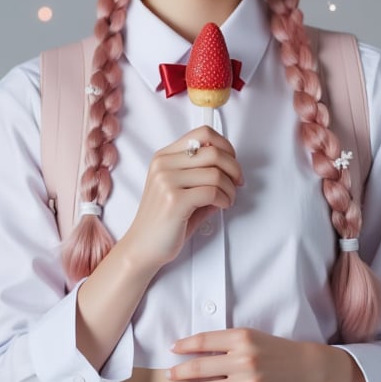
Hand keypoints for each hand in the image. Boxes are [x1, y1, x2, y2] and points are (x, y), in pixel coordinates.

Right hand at [125, 126, 243, 273]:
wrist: (143, 247)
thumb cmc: (165, 220)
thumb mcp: (181, 189)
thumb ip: (202, 175)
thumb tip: (232, 169)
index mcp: (164, 157)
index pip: (202, 133)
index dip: (225, 146)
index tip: (232, 163)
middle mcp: (163, 164)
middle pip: (213, 152)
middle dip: (234, 168)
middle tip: (237, 183)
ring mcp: (166, 181)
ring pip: (216, 173)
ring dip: (230, 188)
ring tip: (228, 199)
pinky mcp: (174, 200)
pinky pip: (212, 192)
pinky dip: (225, 199)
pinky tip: (222, 206)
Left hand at [167, 328, 325, 381]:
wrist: (306, 369)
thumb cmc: (275, 351)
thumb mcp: (251, 337)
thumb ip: (225, 342)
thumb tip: (190, 350)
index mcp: (243, 339)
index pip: (203, 341)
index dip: (184, 346)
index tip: (172, 349)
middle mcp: (245, 361)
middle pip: (199, 368)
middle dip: (178, 373)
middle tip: (168, 375)